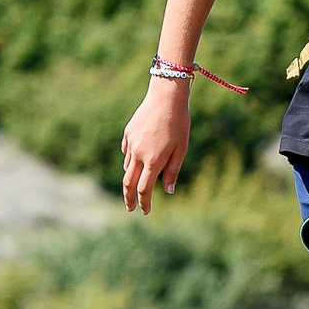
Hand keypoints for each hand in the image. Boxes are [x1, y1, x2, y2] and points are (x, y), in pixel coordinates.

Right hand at [121, 80, 190, 212]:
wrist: (165, 96)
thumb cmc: (179, 123)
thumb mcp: (181, 149)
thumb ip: (172, 170)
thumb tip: (168, 191)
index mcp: (153, 160)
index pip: (144, 189)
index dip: (144, 203)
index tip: (145, 212)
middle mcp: (138, 154)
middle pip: (128, 182)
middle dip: (128, 198)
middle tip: (130, 208)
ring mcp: (131, 143)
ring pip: (128, 166)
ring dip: (132, 177)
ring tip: (138, 183)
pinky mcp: (128, 133)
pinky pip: (127, 152)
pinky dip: (130, 160)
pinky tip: (137, 160)